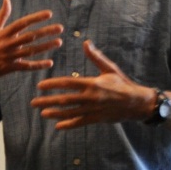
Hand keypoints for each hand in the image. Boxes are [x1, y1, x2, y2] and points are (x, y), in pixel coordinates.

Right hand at [0, 0, 63, 86]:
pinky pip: (27, 66)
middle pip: (30, 36)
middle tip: (60, 28)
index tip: (49, 14)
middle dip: (45, 32)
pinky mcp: (11, 68)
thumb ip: (2, 15)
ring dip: (46, 46)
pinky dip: (38, 65)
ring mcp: (10, 57)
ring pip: (31, 51)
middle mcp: (7, 44)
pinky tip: (50, 62)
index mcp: (3, 33)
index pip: (22, 23)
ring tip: (59, 42)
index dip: (35, 18)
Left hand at [31, 40, 151, 129]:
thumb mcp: (109, 68)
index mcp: (92, 83)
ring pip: (70, 112)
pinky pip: (80, 122)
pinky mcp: (97, 119)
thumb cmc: (122, 83)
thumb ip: (96, 57)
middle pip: (64, 100)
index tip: (40, 86)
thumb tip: (86, 42)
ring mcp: (93, 110)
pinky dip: (69, 125)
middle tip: (33, 102)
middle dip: (47, 101)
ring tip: (42, 113)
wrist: (137, 102)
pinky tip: (57, 126)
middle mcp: (91, 97)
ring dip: (55, 113)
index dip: (52, 85)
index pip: (68, 83)